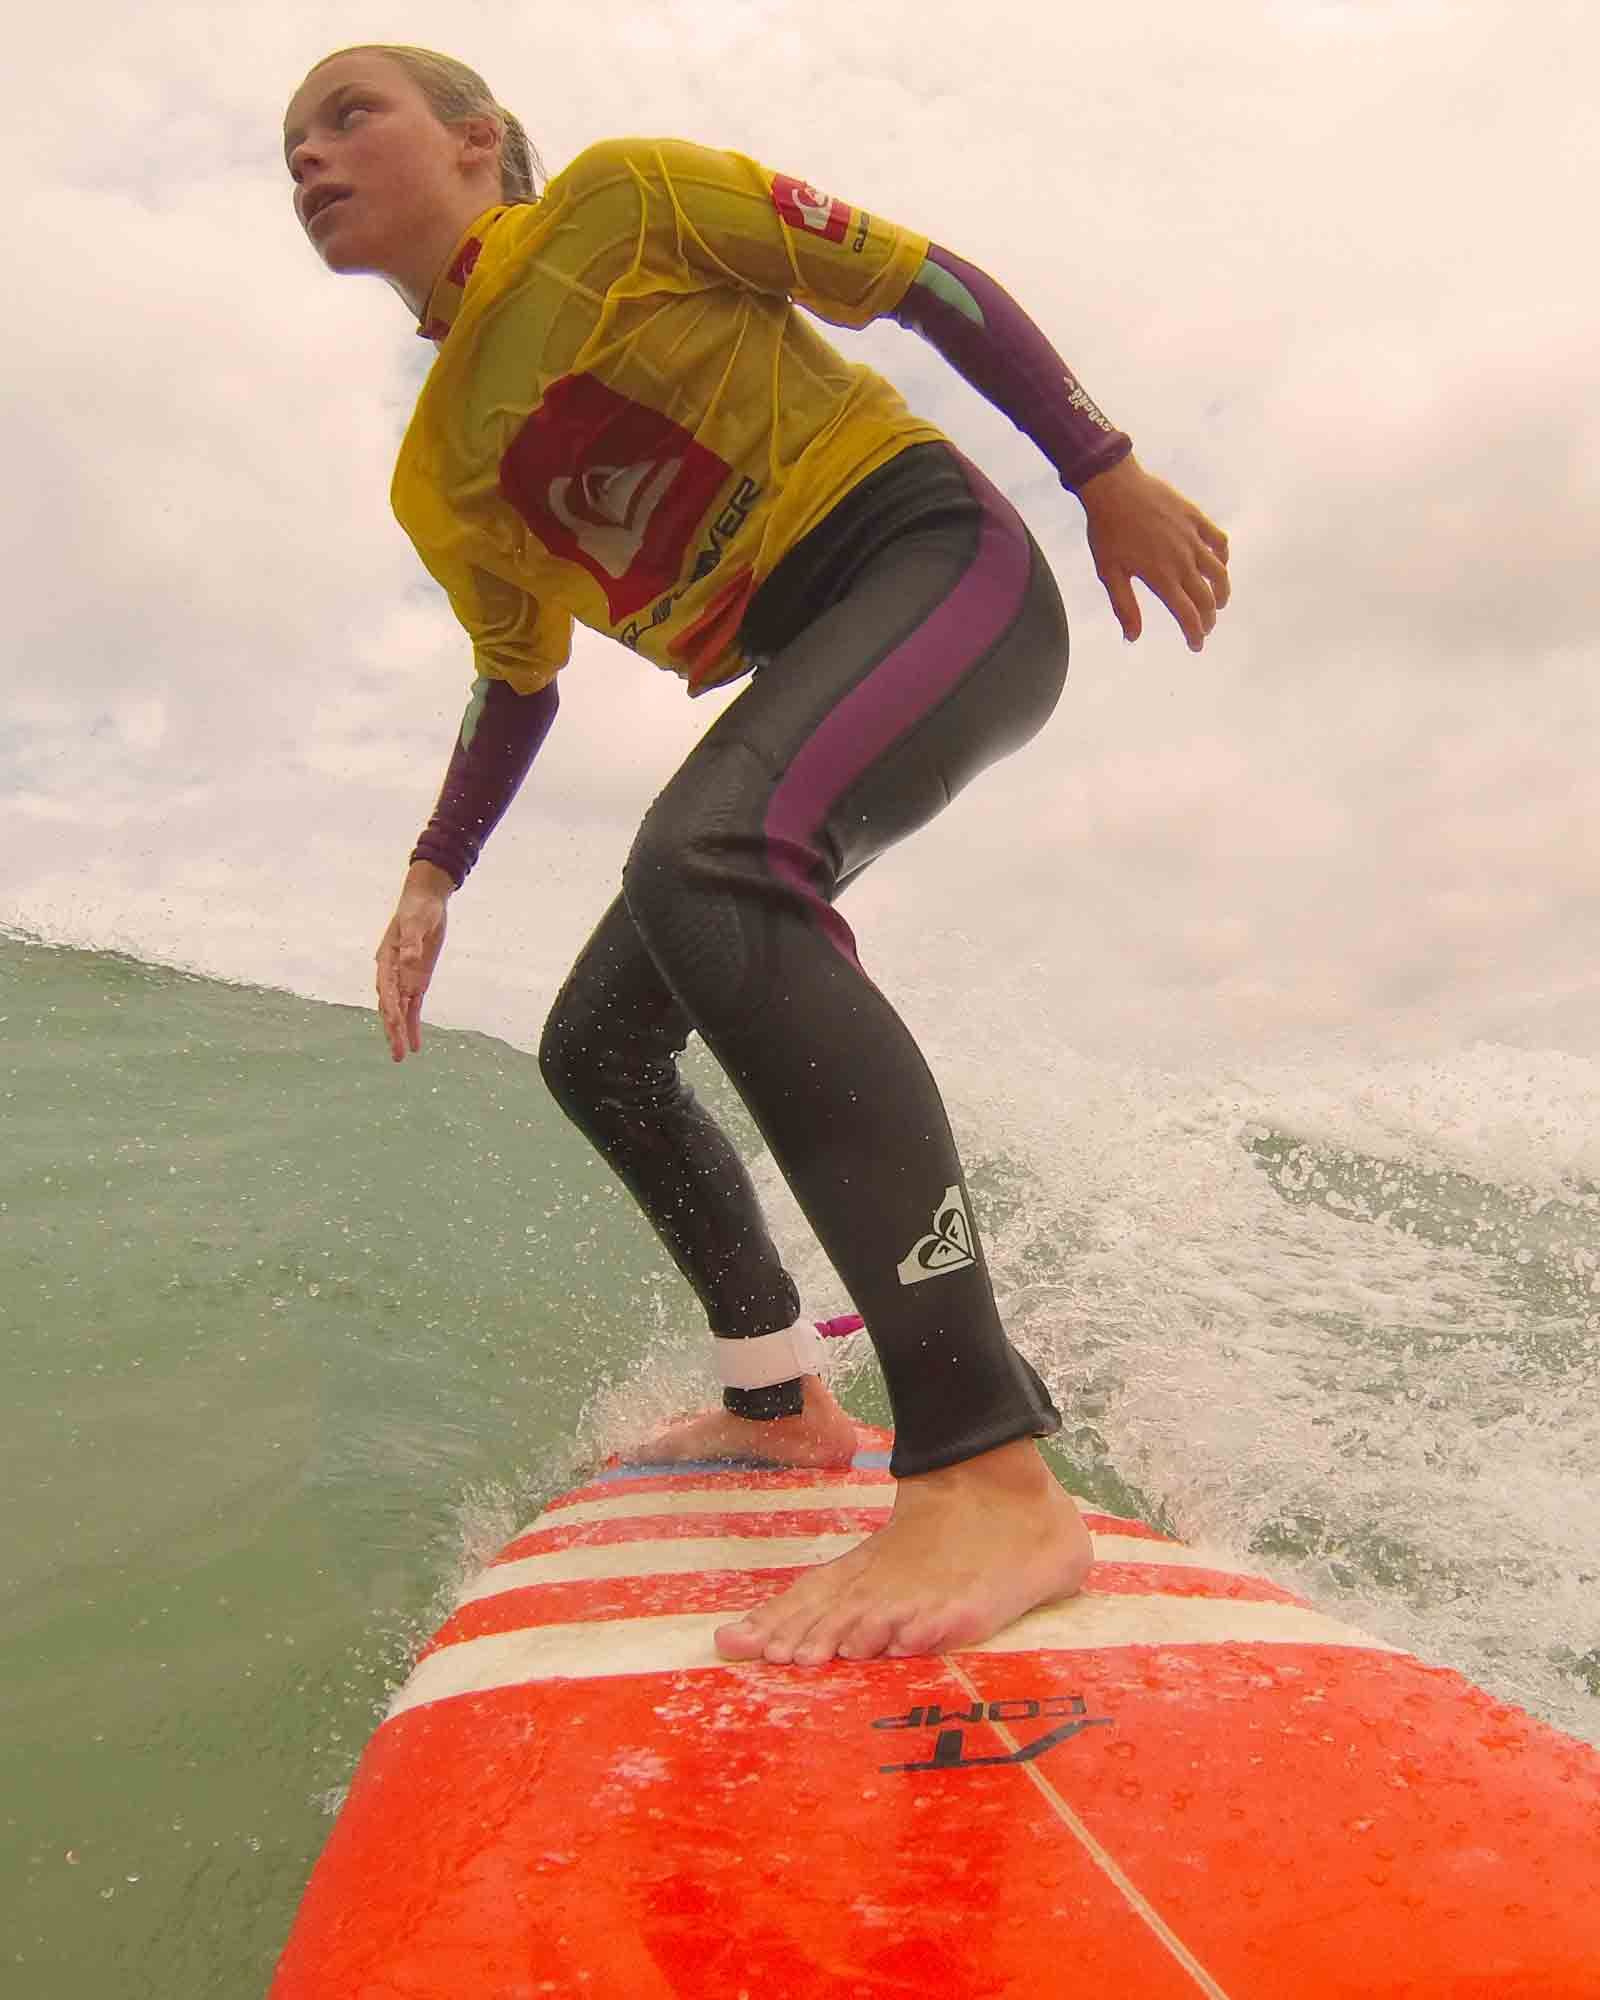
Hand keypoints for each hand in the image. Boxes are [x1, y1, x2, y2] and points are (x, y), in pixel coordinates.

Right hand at [375, 863, 453, 1061]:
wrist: (426, 902)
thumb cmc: (418, 909)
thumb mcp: (416, 923)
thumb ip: (412, 943)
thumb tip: (409, 960)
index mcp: (387, 960)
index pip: (387, 989)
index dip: (390, 1007)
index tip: (395, 1024)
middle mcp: (392, 974)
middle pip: (390, 1007)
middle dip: (392, 1030)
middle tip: (397, 1055)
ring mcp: (404, 979)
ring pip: (400, 1011)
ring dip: (401, 1033)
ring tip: (402, 1056)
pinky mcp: (418, 980)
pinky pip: (414, 1006)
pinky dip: (413, 1024)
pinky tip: (416, 1043)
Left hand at [1078, 456, 1230, 651]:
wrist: (1114, 487)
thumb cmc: (1107, 531)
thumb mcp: (1109, 573)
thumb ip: (1125, 606)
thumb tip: (1132, 637)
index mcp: (1161, 577)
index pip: (1187, 614)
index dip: (1194, 634)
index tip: (1196, 645)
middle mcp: (1182, 560)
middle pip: (1206, 597)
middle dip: (1208, 618)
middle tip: (1205, 627)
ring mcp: (1192, 538)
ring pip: (1218, 572)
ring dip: (1222, 591)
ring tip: (1219, 602)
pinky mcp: (1195, 519)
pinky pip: (1218, 541)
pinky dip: (1222, 557)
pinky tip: (1219, 564)